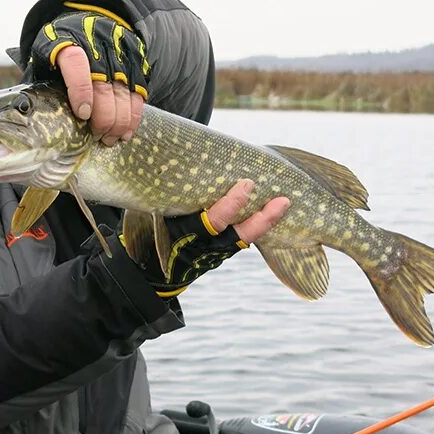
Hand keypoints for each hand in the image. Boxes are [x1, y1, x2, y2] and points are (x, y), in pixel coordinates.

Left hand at [29, 10, 148, 145]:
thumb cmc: (59, 49)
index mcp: (67, 40)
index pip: (76, 63)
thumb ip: (37, 81)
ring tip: (108, 139)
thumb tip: (24, 114)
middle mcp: (97, 44)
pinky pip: (138, 94)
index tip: (82, 114)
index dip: (81, 90)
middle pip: (104, 86)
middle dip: (102, 118)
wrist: (90, 21)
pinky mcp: (135, 61)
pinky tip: (124, 132)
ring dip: (118, 122)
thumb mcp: (42, 57)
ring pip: (124, 94)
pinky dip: (133, 117)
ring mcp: (119, 53)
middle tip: (94, 136)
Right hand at [134, 179, 290, 297]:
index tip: (247, 185)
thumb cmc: (148, 236)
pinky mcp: (222, 252)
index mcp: (185, 234)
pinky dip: (258, 225)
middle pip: (240, 234)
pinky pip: (243, 238)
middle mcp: (205, 246)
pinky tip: (272, 209)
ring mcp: (216, 252)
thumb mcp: (148, 218)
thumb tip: (169, 158)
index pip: (214, 221)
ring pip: (246, 238)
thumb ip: (161, 197)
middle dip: (262, 219)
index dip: (232, 205)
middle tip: (283, 200)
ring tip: (285, 202)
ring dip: (267, 222)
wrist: (152, 274)